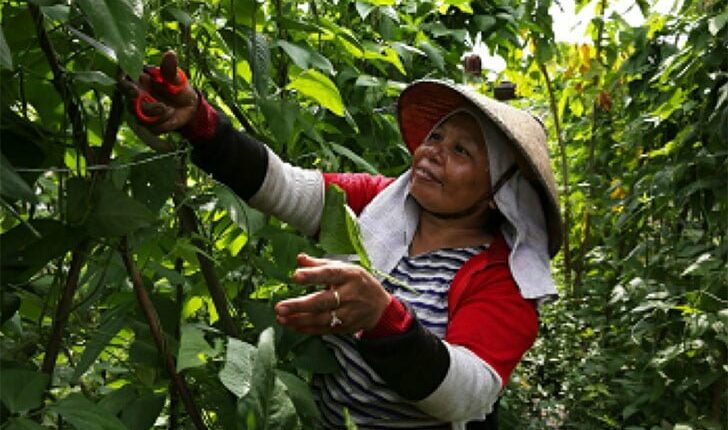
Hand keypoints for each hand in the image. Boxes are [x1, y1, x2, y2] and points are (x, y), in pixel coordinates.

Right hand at [118, 51, 198, 133]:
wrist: (191, 107)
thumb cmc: (179, 88)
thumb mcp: (176, 78)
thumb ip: (170, 69)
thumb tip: (170, 54)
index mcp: (139, 82)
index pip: (123, 81)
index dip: (123, 84)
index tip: (133, 89)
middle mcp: (137, 97)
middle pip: (129, 102)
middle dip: (140, 104)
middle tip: (153, 103)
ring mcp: (142, 112)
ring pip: (140, 117)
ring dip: (155, 114)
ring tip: (169, 109)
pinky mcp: (150, 125)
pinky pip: (151, 128)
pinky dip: (163, 124)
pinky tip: (171, 117)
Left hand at [275, 254, 391, 334]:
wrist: (379, 306)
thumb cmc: (357, 282)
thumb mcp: (344, 268)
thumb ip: (320, 264)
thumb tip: (299, 258)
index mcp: (349, 275)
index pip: (329, 274)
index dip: (313, 275)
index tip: (295, 276)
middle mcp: (350, 295)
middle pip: (323, 301)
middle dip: (300, 305)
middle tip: (280, 307)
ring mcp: (348, 313)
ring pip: (322, 319)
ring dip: (299, 320)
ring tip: (281, 317)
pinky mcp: (346, 327)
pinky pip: (324, 330)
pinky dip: (307, 329)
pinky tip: (293, 325)